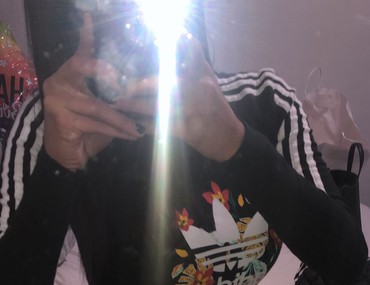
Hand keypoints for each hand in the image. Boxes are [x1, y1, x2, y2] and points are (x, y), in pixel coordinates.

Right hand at [42, 14, 141, 170]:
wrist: (66, 156)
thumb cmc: (85, 131)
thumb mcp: (98, 108)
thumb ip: (110, 94)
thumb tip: (139, 86)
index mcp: (66, 75)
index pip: (80, 53)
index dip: (87, 38)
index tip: (97, 29)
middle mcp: (58, 83)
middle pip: (85, 67)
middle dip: (110, 74)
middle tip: (133, 85)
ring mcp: (58, 101)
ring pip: (98, 106)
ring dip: (123, 118)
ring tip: (140, 125)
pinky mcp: (64, 121)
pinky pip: (97, 124)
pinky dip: (117, 130)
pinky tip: (132, 134)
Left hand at [113, 35, 244, 161]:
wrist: (231, 138)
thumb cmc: (216, 108)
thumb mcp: (209, 80)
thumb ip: (194, 61)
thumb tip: (177, 43)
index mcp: (201, 72)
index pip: (182, 53)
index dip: (161, 51)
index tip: (138, 52)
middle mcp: (198, 88)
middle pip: (162, 83)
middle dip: (138, 85)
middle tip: (120, 85)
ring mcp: (194, 110)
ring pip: (158, 106)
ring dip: (135, 106)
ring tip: (119, 103)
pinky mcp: (190, 130)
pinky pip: (162, 127)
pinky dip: (146, 126)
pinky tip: (134, 126)